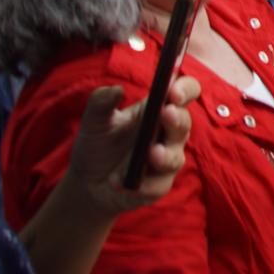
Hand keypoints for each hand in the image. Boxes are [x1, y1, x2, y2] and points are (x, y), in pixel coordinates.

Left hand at [67, 75, 201, 218]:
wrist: (87, 181)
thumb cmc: (98, 143)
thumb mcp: (94, 120)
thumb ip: (101, 102)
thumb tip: (117, 89)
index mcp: (159, 109)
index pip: (186, 92)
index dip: (185, 88)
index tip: (172, 90)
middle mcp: (169, 133)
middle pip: (185, 122)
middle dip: (176, 119)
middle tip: (165, 113)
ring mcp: (167, 160)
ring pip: (175, 156)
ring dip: (165, 155)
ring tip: (150, 154)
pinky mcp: (159, 185)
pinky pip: (157, 185)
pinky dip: (142, 184)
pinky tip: (119, 182)